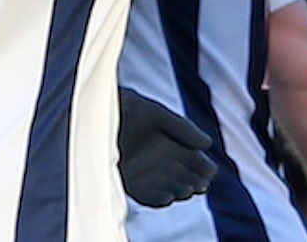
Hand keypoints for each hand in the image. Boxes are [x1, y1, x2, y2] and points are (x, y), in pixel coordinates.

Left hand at [119, 87, 217, 207]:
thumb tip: (208, 143)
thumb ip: (182, 128)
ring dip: (179, 191)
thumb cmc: (128, 108)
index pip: (193, 160)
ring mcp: (144, 172)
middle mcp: (159, 160)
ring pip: (168, 187)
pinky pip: (146, 196)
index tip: (210, 171)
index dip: (203, 167)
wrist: (96, 112)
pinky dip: (158, 199)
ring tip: (187, 190)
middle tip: (201, 185)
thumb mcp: (158, 115)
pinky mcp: (128, 182)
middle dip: (194, 182)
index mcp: (171, 142)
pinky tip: (169, 197)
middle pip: (183, 177)